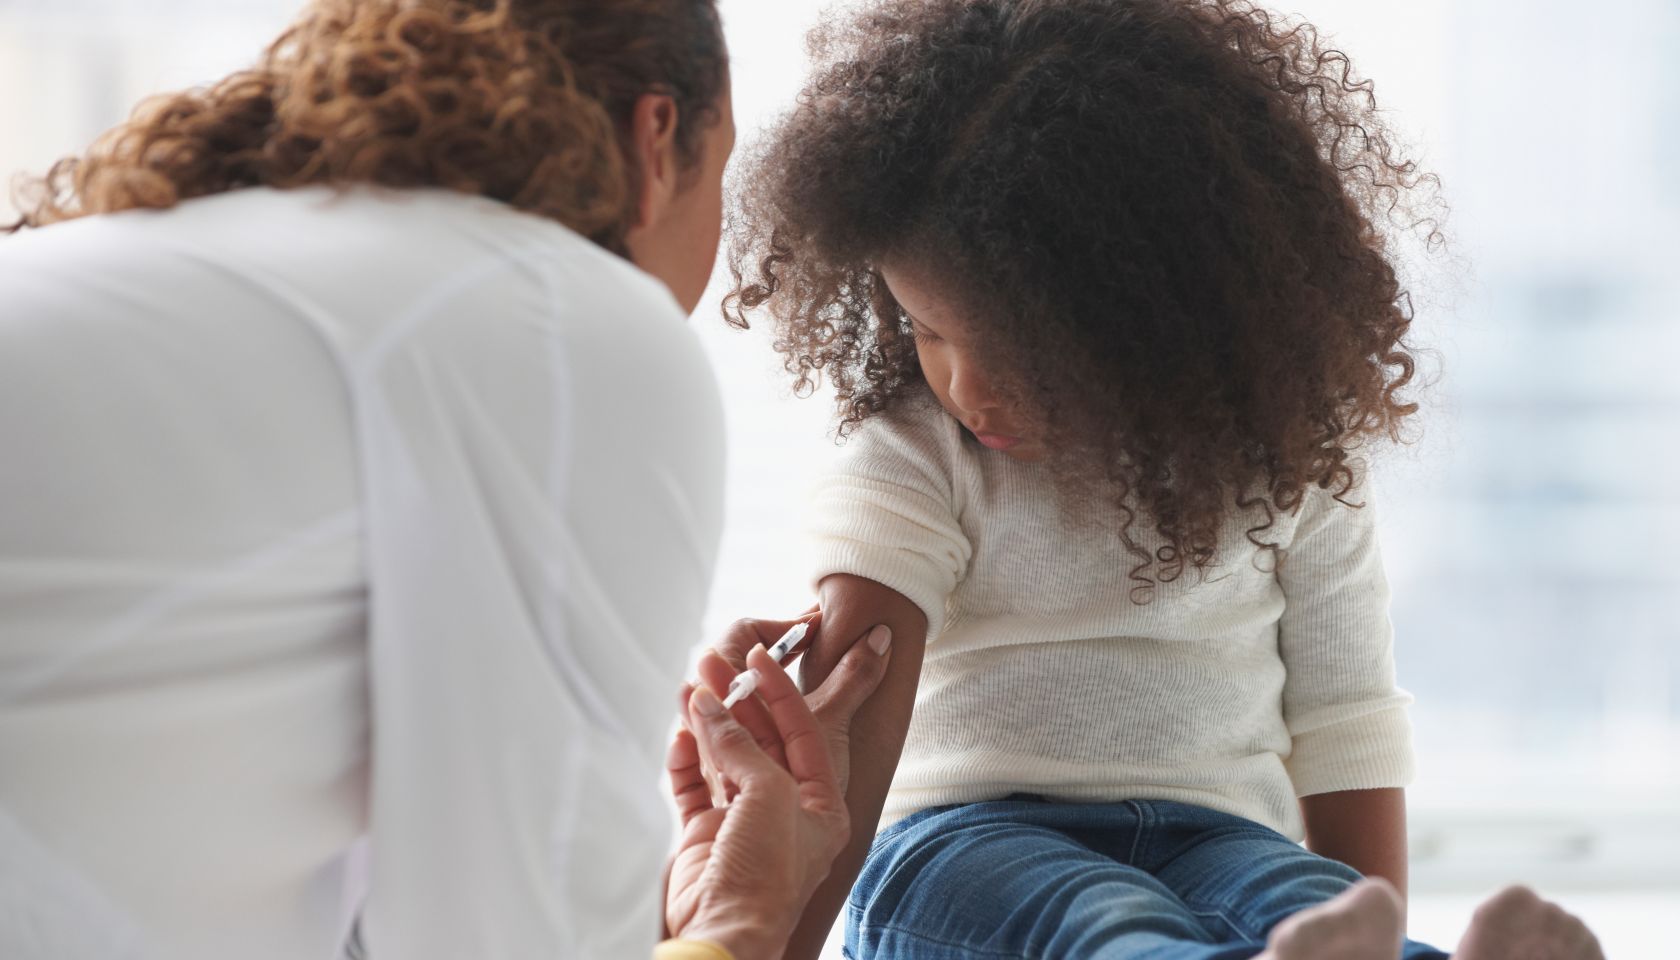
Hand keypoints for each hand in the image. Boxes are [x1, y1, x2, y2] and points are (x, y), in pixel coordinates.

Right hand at [664, 626, 891, 957]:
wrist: (723, 932)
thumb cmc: (765, 874)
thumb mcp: (768, 795)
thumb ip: (741, 745)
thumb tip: (712, 704)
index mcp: (821, 805)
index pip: (803, 731)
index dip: (781, 690)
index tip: (759, 655)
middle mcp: (785, 811)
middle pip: (761, 741)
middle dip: (737, 700)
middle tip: (713, 663)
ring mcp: (742, 822)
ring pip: (725, 758)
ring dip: (708, 722)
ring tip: (690, 685)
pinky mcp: (705, 835)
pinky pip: (695, 786)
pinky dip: (686, 759)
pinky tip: (680, 734)